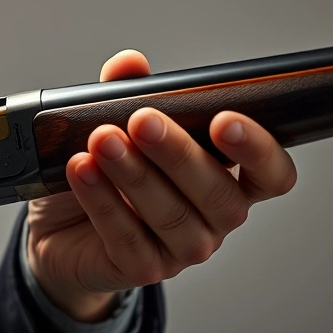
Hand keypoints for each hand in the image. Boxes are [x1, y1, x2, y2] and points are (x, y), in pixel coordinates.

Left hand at [26, 50, 297, 321]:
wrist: (60, 226)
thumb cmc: (104, 172)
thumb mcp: (114, 124)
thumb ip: (127, 92)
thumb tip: (130, 63)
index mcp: (225, 175)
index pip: (271, 173)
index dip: (259, 150)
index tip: (225, 121)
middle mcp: (214, 217)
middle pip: (218, 193)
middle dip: (178, 153)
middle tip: (142, 120)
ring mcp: (182, 248)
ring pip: (171, 215)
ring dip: (134, 173)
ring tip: (101, 140)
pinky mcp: (142, 269)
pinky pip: (127, 238)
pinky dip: (102, 201)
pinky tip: (81, 171)